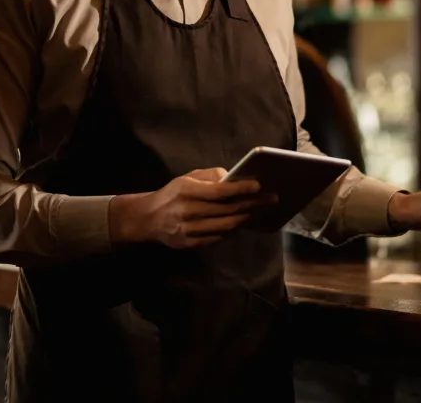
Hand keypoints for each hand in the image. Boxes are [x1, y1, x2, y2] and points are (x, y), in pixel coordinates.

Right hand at [109, 168, 277, 248]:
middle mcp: (188, 212)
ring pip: (227, 226)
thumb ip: (209, 176)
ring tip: (262, 210)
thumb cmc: (172, 195)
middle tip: (272, 199)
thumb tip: (233, 178)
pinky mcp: (192, 244)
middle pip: (228, 210)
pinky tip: (245, 221)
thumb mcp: (186, 178)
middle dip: (253, 204)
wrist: (148, 219)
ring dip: (247, 218)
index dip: (241, 189)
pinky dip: (234, 230)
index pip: (219, 191)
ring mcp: (190, 231)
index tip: (259, 186)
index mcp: (186, 191)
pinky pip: (219, 237)